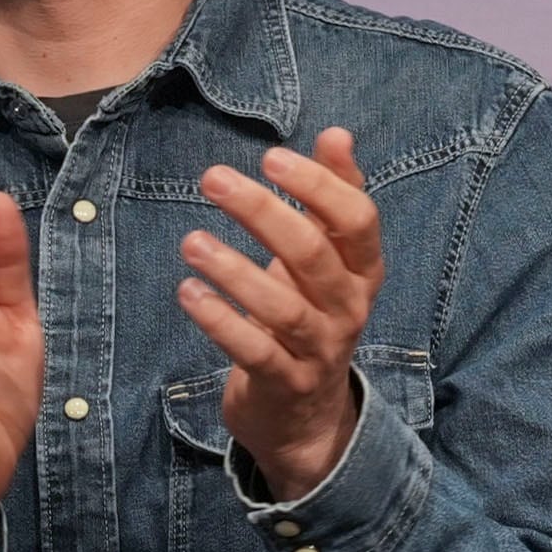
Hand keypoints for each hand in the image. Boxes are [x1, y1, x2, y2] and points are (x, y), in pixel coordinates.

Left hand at [188, 128, 381, 492]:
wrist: (307, 416)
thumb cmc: (311, 314)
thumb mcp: (328, 260)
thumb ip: (332, 197)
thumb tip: (339, 134)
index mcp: (363, 270)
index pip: (357, 219)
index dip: (319, 185)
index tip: (271, 156)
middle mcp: (349, 308)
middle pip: (314, 255)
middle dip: (263, 213)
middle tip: (213, 179)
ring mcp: (319, 350)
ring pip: (282, 308)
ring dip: (233, 270)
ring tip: (191, 241)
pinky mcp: (284, 384)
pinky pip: (253, 351)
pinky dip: (219, 320)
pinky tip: (188, 291)